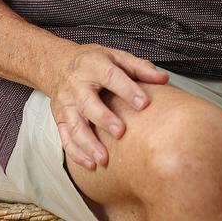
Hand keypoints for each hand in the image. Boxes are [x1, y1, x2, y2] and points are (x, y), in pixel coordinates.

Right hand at [48, 44, 167, 168]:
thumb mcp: (115, 56)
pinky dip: (76, 153)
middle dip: (103, 118)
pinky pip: (65, 137)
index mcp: (93, 65)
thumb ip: (139, 68)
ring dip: (88, 143)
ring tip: (104, 159)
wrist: (58, 63)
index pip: (111, 76)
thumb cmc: (92, 61)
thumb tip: (163, 79)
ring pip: (74, 125)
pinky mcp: (60, 117)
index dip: (127, 90)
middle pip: (88, 102)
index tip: (144, 104)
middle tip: (120, 132)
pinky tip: (91, 164)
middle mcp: (77, 84)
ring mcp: (66, 102)